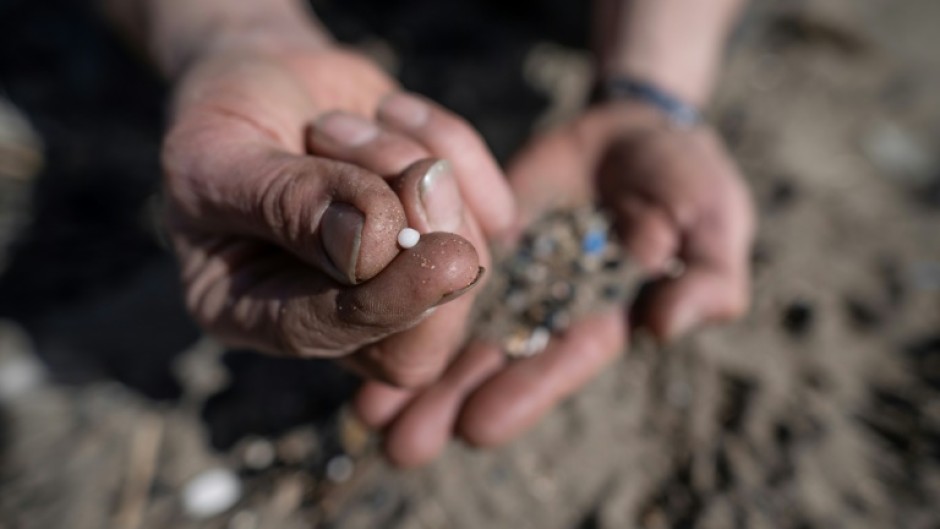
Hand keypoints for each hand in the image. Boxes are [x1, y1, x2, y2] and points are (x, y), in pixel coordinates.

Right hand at [163, 41, 514, 385]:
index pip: (334, 337)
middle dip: (433, 238)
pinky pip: (494, 210)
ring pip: (463, 260)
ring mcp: (398, 277)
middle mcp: (334, 311)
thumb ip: (288, 201)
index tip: (440, 255)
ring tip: (356, 122)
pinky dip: (451, 143)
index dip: (390, 302)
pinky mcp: (447, 232)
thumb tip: (369, 246)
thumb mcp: (222, 152)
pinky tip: (392, 111)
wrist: (269, 71)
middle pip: (422, 332)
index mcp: (255, 313)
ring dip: (418, 167)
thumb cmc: (227, 116)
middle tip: (416, 168)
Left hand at [353, 101, 754, 465]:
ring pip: (452, 330)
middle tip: (402, 446)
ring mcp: (504, 280)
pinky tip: (356, 333)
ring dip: (411, 372)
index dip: (523, 392)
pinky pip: (432, 274)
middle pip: (495, 364)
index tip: (478, 427)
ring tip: (366, 412)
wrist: (628, 132)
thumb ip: (706, 274)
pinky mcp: (470, 242)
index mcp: (602, 317)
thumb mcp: (710, 217)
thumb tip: (666, 325)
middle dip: (449, 405)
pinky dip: (398, 303)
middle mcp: (544, 312)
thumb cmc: (682, 176)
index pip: (563, 361)